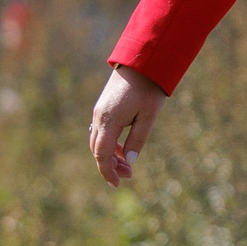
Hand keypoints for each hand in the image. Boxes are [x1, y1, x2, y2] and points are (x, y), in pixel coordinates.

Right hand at [88, 65, 168, 187]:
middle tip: (128, 175)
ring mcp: (99, 111)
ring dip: (109, 155)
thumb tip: (129, 160)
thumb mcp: (148, 116)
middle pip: (97, 149)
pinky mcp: (103, 107)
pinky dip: (109, 143)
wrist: (142, 61)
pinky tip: (122, 148)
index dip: (107, 171)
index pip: (101, 154)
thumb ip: (137, 139)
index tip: (117, 184)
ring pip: (98, 141)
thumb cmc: (149, 88)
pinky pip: (101, 131)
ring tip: (127, 164)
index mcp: (109, 120)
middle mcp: (99, 117)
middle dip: (110, 166)